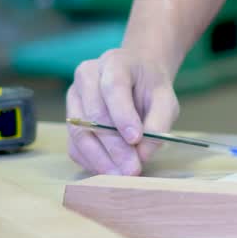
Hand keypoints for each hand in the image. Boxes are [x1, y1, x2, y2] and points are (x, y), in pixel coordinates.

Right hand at [66, 48, 178, 175]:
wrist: (137, 78)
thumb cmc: (151, 88)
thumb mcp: (166, 99)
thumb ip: (159, 122)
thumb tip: (143, 153)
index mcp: (114, 62)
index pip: (113, 87)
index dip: (123, 115)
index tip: (136, 139)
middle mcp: (87, 76)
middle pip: (93, 112)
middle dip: (114, 145)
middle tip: (132, 168)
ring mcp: (74, 97)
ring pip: (79, 131)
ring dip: (100, 158)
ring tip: (121, 175)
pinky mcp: (70, 119)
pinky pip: (74, 144)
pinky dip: (91, 161)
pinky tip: (110, 171)